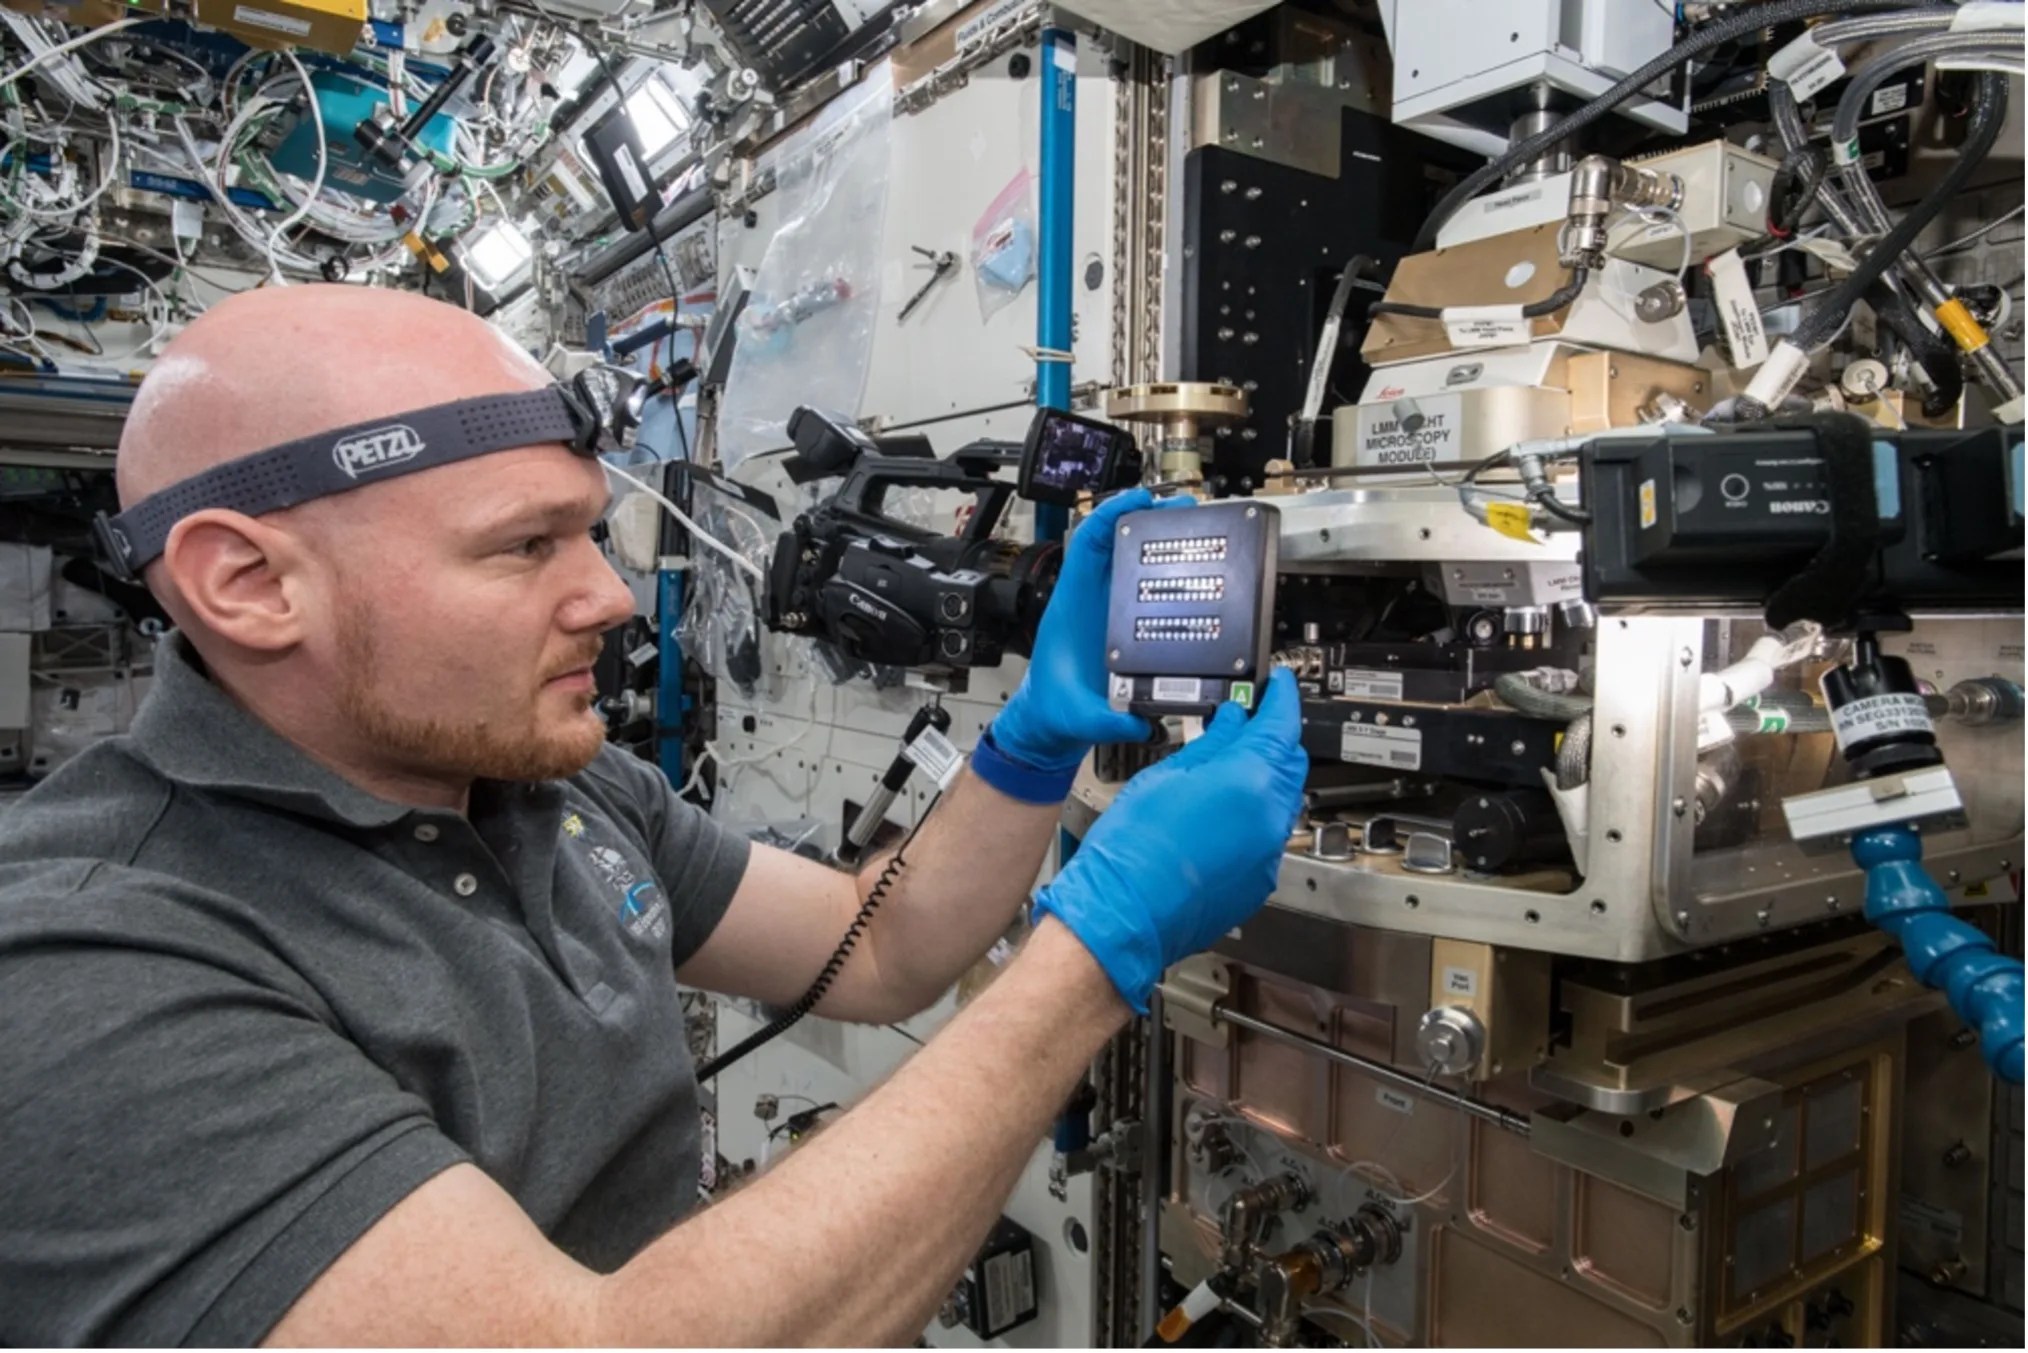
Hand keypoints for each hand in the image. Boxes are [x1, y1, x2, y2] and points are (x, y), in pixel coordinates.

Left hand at [989, 488, 1193, 770]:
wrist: (1052, 723)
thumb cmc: (1055, 710)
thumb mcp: (1078, 717)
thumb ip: (1108, 722)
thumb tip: (1141, 722)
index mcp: (1071, 604)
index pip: (1086, 544)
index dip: (1111, 516)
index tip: (1139, 500)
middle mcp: (1091, 599)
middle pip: (1118, 543)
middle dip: (1150, 518)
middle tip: (1186, 508)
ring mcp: (1108, 608)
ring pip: (1133, 560)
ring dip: (1161, 540)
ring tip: (1196, 527)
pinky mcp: (1124, 622)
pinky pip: (1145, 587)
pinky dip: (1164, 570)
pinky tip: (1190, 566)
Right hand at [1032, 668, 1308, 1012]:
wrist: (1122, 915)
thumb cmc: (1132, 850)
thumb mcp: (1165, 777)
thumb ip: (1209, 746)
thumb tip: (1230, 723)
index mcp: (1249, 781)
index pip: (1282, 725)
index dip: (1282, 699)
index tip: (1278, 685)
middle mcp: (1270, 817)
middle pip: (1290, 762)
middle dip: (1274, 739)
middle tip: (1248, 722)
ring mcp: (1268, 854)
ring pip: (1283, 800)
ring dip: (1265, 778)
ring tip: (1228, 767)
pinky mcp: (1259, 881)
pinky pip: (1270, 835)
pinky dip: (1255, 815)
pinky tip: (1222, 812)